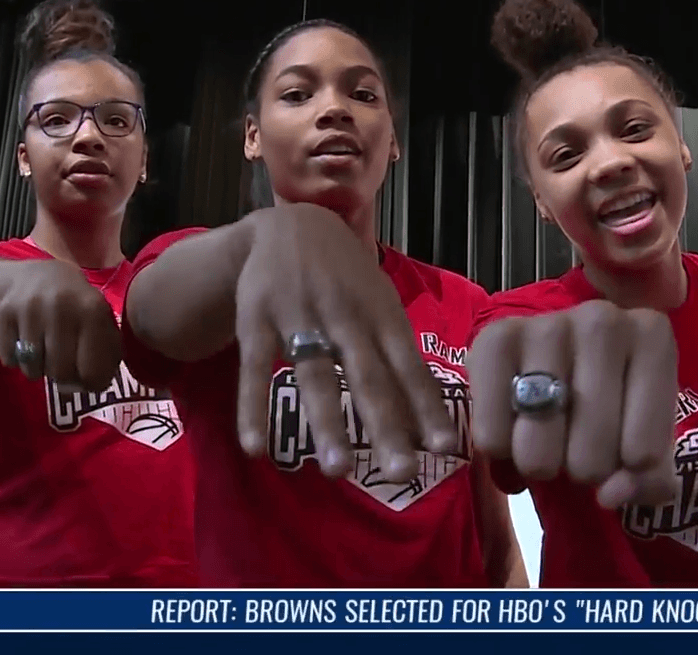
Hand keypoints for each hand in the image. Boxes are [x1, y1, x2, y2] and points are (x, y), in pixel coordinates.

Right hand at [0, 260, 120, 391]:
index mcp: (93, 311)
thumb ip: (108, 354)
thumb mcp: (103, 323)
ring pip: (33, 368)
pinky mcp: (5, 312)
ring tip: (46, 354)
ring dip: (39, 370)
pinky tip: (26, 346)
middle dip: (64, 378)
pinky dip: (16, 361)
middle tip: (64, 368)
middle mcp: (62, 307)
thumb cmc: (79, 308)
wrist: (43, 276)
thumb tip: (96, 385)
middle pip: (61, 372)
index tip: (88, 380)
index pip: (92, 370)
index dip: (91, 383)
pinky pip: (9, 358)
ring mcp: (31, 308)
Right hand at [233, 203, 455, 482]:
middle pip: (368, 377)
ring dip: (327, 424)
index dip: (427, 407)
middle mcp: (345, 316)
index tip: (444, 448)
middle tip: (402, 473)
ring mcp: (299, 316)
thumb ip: (400, 358)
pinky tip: (255, 449)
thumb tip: (430, 421)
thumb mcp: (381, 306)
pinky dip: (252, 408)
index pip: (409, 367)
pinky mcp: (256, 319)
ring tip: (338, 471)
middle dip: (386, 425)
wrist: (291, 225)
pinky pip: (254, 369)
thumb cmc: (349, 281)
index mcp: (382, 315)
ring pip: (314, 375)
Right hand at [468, 300, 678, 508]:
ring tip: (546, 441)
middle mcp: (602, 321)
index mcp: (652, 338)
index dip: (627, 472)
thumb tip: (609, 495)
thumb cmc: (613, 404)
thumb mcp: (644, 442)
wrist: (552, 364)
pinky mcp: (494, 339)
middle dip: (583, 470)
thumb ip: (646, 481)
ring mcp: (546, 326)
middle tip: (579, 446)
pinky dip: (500, 452)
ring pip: (539, 449)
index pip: (642, 454)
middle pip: (591, 455)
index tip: (626, 451)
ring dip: (541, 465)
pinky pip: (492, 436)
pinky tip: (513, 430)